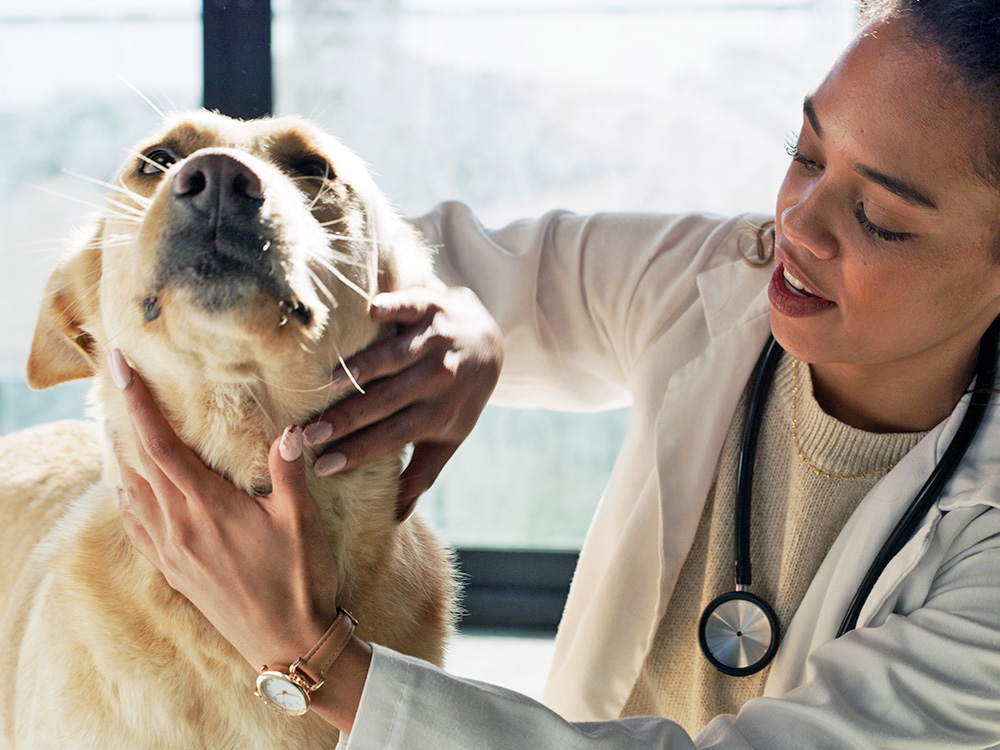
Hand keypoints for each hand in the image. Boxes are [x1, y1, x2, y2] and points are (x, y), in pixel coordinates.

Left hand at [107, 351, 339, 670]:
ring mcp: (172, 551)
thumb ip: (288, 473)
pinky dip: (125, 497)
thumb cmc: (299, 581)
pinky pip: (137, 525)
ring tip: (110, 425)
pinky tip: (123, 488)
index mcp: (207, 508)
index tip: (121, 367)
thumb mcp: (301, 522)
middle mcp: (179, 526)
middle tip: (115, 382)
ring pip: (131, 492)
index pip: (162, 444)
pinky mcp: (174, 570)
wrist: (287, 644)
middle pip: (139, 462)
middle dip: (125, 418)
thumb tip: (290, 429)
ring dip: (119, 455)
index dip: (138, 403)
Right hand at [304, 285, 502, 520]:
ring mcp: (436, 339)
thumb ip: (421, 474)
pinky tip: (370, 312)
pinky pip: (411, 306)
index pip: (395, 436)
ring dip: (364, 368)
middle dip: (348, 418)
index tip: (323, 466)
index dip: (359, 452)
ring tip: (329, 383)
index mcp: (441, 413)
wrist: (488, 342)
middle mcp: (440, 377)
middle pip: (389, 401)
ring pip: (396, 356)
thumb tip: (395, 519)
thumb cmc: (457, 397)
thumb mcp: (448, 437)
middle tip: (309, 431)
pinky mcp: (432, 306)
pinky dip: (394, 308)